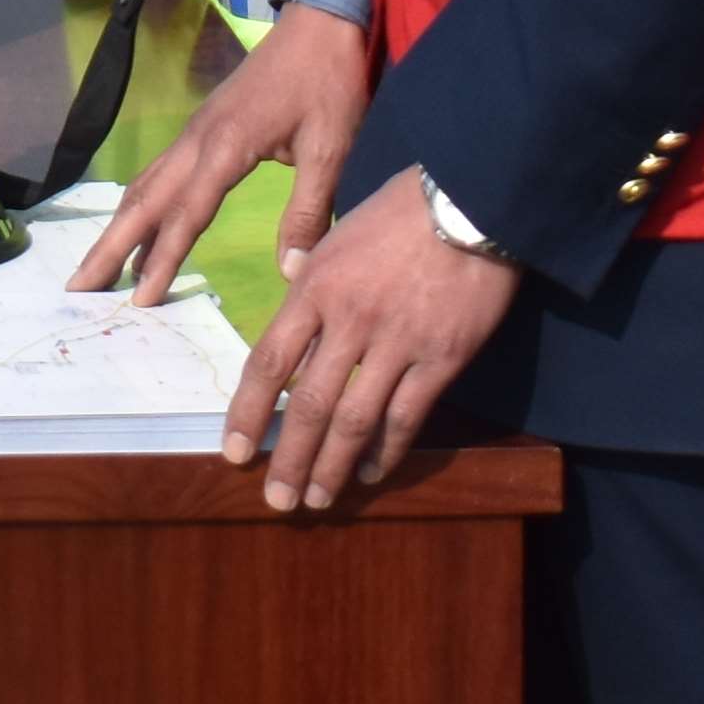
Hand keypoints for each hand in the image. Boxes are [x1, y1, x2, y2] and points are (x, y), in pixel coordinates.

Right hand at [75, 1, 366, 294]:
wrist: (320, 23)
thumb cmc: (329, 84)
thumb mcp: (331, 148)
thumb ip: (308, 212)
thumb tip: (291, 274)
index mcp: (226, 145)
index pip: (186, 213)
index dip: (162, 258)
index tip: (140, 300)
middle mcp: (196, 139)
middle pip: (143, 200)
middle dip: (109, 247)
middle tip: (77, 289)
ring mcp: (194, 131)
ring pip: (145, 186)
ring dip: (118, 228)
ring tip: (97, 271)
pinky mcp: (201, 129)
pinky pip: (160, 174)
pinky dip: (141, 208)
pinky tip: (140, 230)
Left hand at [217, 170, 520, 511]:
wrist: (468, 202)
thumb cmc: (398, 213)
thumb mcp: (339, 234)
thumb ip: (313, 273)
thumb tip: (290, 287)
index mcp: (314, 288)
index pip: (268, 363)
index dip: (248, 413)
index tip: (235, 452)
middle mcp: (347, 321)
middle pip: (307, 404)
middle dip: (289, 459)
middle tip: (277, 501)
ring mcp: (395, 344)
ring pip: (353, 420)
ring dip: (332, 467)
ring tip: (319, 499)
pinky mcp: (440, 359)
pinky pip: (406, 417)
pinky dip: (386, 452)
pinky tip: (371, 472)